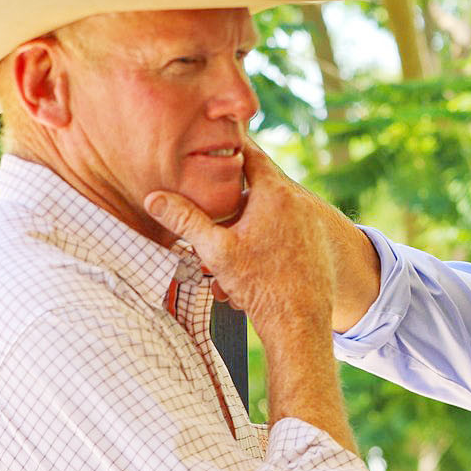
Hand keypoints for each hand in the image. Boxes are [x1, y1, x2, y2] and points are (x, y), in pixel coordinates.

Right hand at [144, 138, 331, 337]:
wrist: (300, 324)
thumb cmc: (260, 286)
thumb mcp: (215, 251)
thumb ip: (184, 220)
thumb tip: (153, 198)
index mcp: (275, 193)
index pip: (249, 153)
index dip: (227, 149)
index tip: (210, 145)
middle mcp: (299, 202)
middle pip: (255, 190)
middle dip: (230, 206)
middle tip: (211, 215)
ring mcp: (312, 222)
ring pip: (267, 218)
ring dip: (244, 235)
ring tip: (225, 264)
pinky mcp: (317, 243)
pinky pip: (284, 235)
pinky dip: (264, 247)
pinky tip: (248, 273)